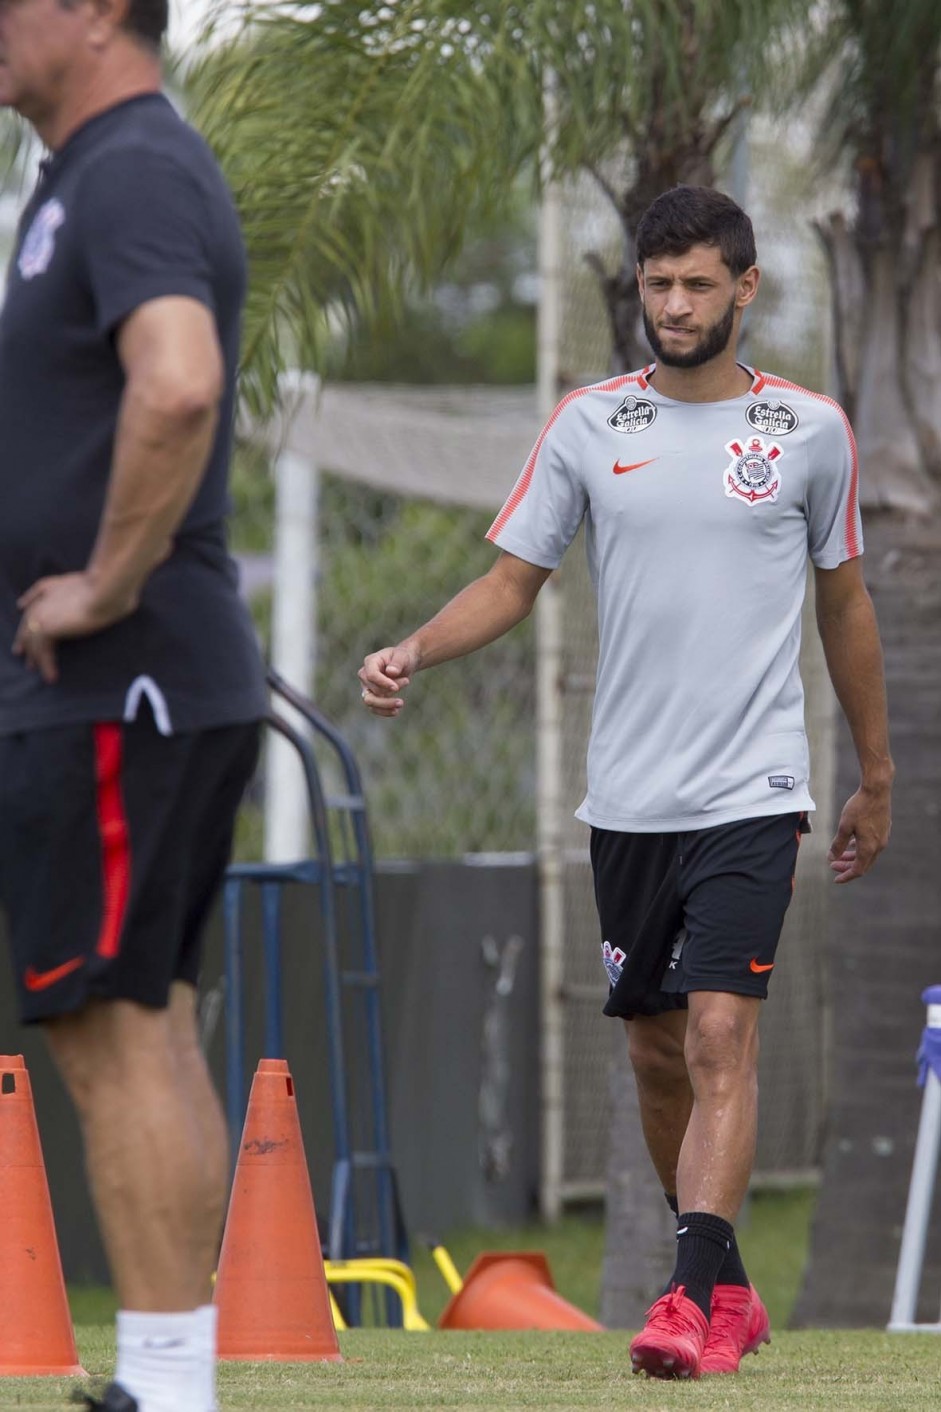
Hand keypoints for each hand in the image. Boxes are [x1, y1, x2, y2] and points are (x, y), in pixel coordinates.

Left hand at [13, 572, 136, 683]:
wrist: (107, 591)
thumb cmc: (113, 588)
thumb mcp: (103, 587)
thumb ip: (100, 591)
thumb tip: (120, 598)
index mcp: (55, 585)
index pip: (36, 595)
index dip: (29, 603)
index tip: (23, 608)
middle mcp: (45, 598)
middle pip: (28, 619)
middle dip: (24, 636)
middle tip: (20, 651)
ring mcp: (43, 613)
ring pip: (32, 639)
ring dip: (34, 655)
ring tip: (34, 669)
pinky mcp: (46, 628)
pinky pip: (42, 651)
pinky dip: (46, 665)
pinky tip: (51, 677)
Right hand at [358, 643, 418, 716]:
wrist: (404, 664)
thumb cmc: (402, 658)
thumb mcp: (402, 656)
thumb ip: (397, 663)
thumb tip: (390, 672)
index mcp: (370, 662)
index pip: (371, 676)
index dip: (383, 683)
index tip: (396, 688)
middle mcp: (364, 675)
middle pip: (371, 690)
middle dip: (388, 692)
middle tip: (407, 682)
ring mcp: (367, 687)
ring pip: (370, 701)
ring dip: (385, 705)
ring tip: (401, 703)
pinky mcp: (372, 696)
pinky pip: (374, 708)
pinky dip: (384, 711)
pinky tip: (396, 711)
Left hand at [828, 783, 891, 883]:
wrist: (877, 790)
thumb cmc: (859, 807)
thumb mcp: (844, 827)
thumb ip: (838, 844)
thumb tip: (831, 858)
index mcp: (869, 848)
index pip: (858, 870)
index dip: (846, 876)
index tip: (835, 879)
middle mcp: (879, 845)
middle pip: (863, 863)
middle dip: (847, 866)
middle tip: (832, 865)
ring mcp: (883, 837)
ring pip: (867, 854)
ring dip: (853, 856)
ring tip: (839, 854)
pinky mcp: (883, 829)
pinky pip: (871, 845)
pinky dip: (860, 848)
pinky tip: (851, 843)